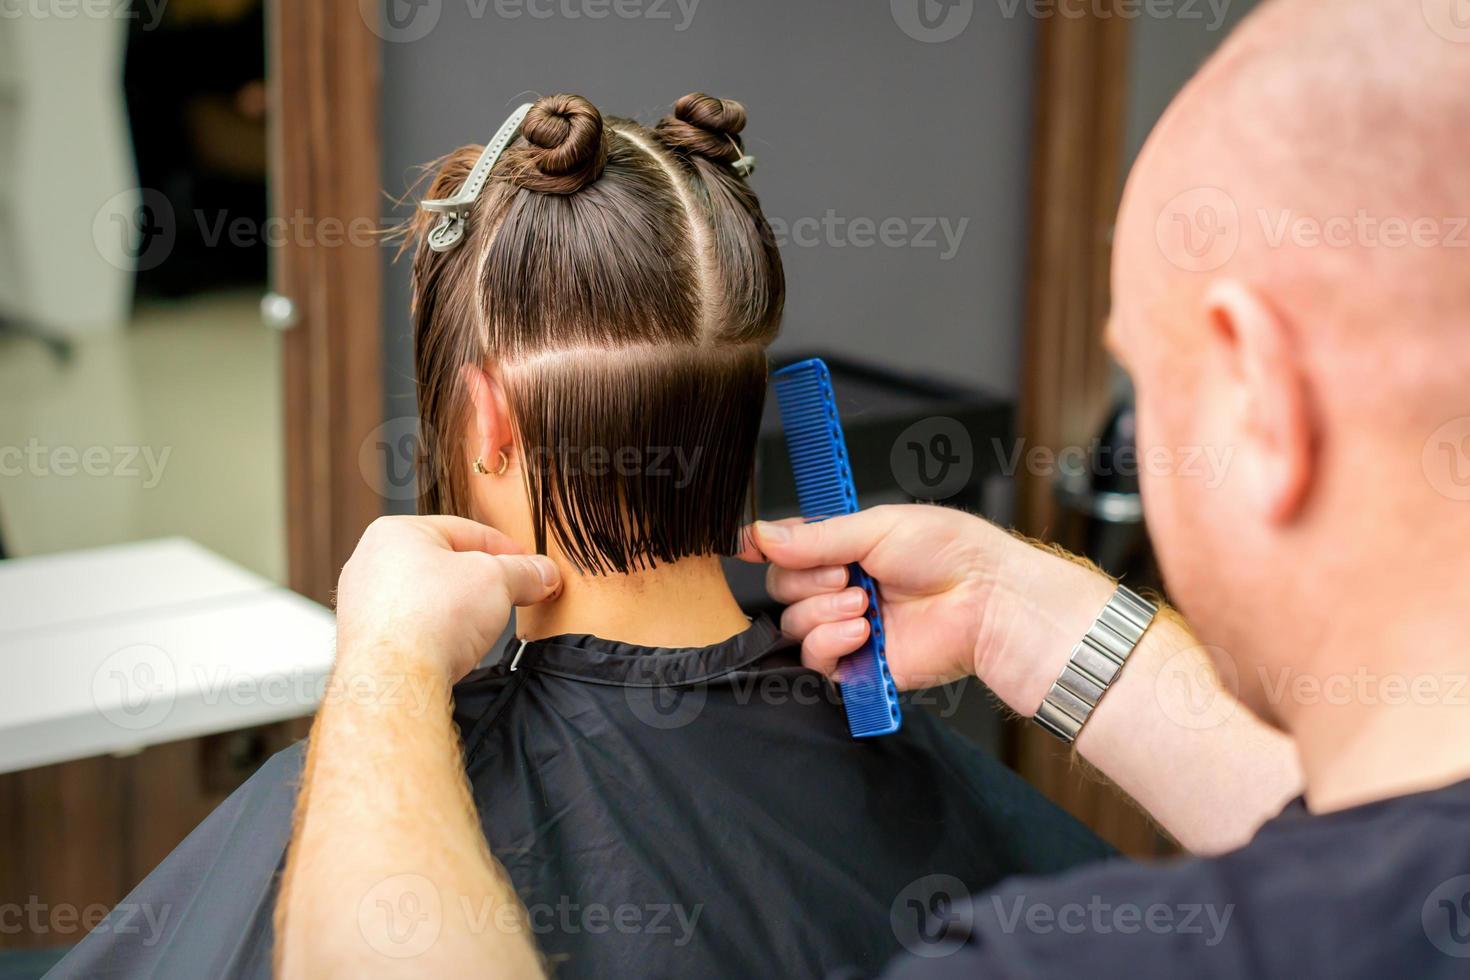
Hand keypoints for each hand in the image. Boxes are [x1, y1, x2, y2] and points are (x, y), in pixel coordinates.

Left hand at [334, 516, 561, 682]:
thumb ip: (524, 572)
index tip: (529, 567)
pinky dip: (437, 634)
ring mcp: (363, 603)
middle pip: (445, 564)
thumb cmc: (431, 618)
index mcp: (396, 532)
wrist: (396, 680)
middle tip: (511, 596)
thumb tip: (544, 573)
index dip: (506, 549)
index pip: (466, 530)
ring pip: (428, 598)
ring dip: (459, 610)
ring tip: (481, 628)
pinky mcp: (365, 640)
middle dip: (481, 582)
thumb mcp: (496, 580)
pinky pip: (413, 628)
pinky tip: (453, 648)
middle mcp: (370, 563)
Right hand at [741, 505, 1113, 713]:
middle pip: (783, 588)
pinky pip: (814, 661)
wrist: (986, 599)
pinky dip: (829, 642)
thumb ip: (814, 536)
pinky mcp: (858, 666)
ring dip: (821, 611)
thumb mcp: (876, 527)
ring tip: (864, 602)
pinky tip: (860, 630)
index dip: (767, 547)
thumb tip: (761, 535)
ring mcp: (848, 628)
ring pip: (793, 625)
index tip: (749, 546)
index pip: (789, 548)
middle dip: (807, 580)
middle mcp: (843, 587)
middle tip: (846, 574)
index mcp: (847, 548)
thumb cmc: (951, 553)